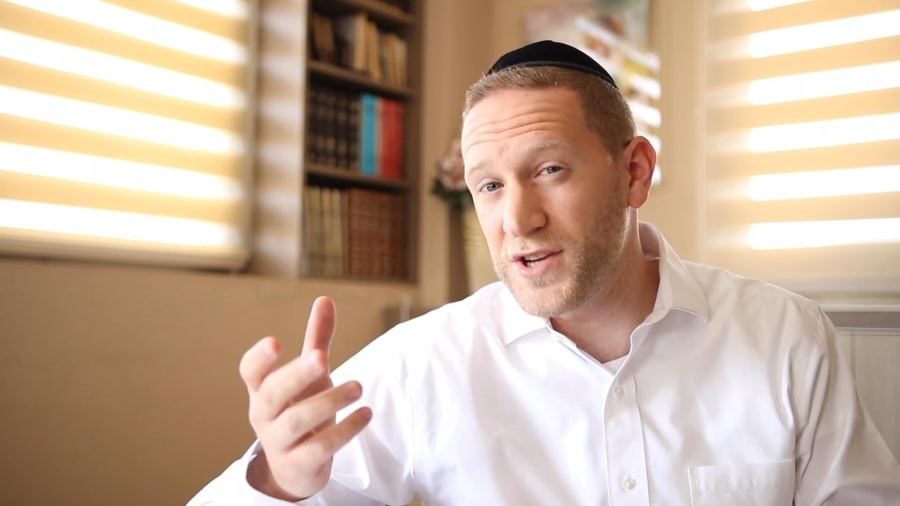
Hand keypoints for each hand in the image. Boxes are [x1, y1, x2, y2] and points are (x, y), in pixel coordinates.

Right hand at [239, 296, 372, 499]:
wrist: (296, 469)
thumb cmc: (300, 412)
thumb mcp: (308, 377)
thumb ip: (316, 341)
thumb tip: (324, 299)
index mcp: (263, 390)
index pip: (249, 372)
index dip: (258, 358)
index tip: (275, 341)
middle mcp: (265, 415)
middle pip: (273, 393)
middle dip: (296, 374)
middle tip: (323, 358)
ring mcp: (279, 442)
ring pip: (297, 421)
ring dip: (329, 401)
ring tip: (358, 387)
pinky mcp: (299, 464)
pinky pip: (320, 448)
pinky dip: (345, 431)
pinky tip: (366, 413)